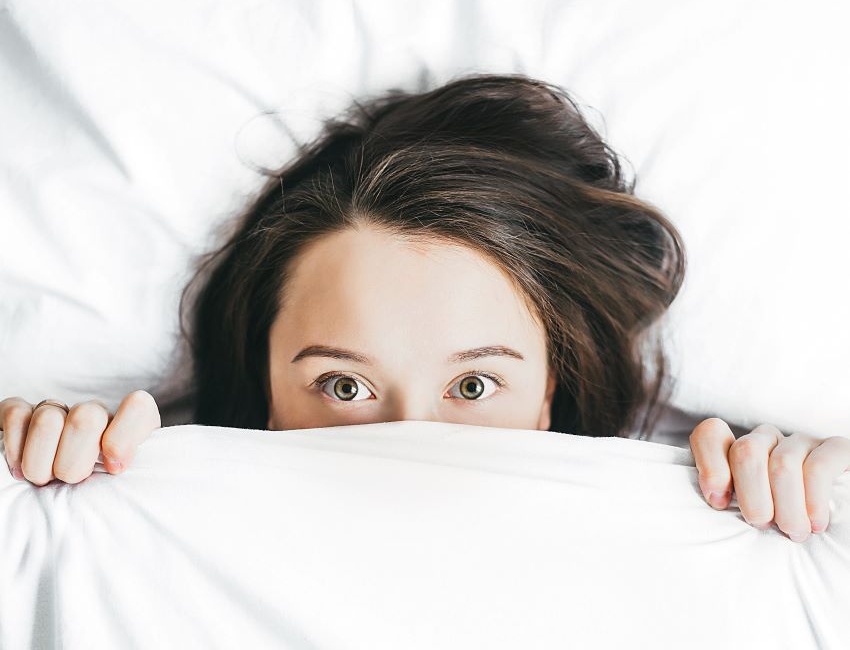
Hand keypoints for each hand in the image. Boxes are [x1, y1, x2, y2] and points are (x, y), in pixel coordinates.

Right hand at [0, 391, 160, 485]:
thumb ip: (131, 479)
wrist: (53, 493)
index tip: (114, 469)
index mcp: (129, 427)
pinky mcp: (23, 413)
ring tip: (44, 480)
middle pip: (86, 418)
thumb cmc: (99, 494)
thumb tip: (116, 469)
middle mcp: (95, 413)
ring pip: (48, 419)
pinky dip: (15, 448)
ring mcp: (59, 410)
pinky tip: (19, 469)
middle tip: (70, 481)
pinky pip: (16, 414)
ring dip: (42, 462)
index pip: (138, 407)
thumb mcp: (123, 489)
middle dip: (73, 462)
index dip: (124, 437)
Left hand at [690, 418, 849, 540]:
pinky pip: (818, 467)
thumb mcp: (747, 514)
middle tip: (763, 524)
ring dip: (786, 506)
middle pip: (746, 451)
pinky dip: (813, 499)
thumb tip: (714, 501)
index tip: (719, 502)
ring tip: (794, 532)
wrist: (835, 534)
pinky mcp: (836, 449)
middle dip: (752, 495)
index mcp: (738, 451)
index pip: (710, 434)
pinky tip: (816, 523)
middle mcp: (768, 440)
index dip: (710, 465)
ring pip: (782, 463)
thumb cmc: (780, 526)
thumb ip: (724, 500)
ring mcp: (801, 442)